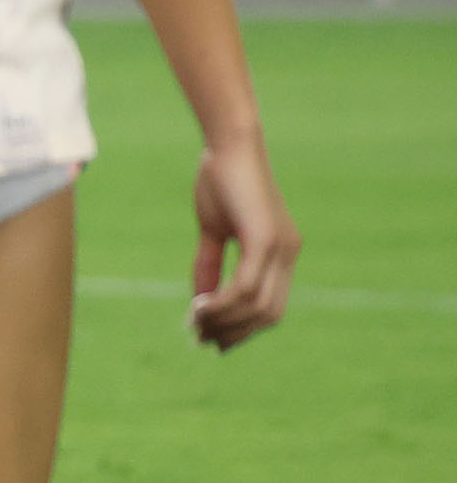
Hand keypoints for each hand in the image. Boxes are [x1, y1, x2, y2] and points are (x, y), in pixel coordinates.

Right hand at [189, 137, 297, 349]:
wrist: (228, 143)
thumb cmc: (219, 178)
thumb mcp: (212, 229)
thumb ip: (210, 265)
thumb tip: (201, 302)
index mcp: (282, 253)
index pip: (270, 307)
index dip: (242, 328)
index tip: (211, 339)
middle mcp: (288, 255)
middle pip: (268, 315)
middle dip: (235, 332)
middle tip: (201, 338)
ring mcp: (281, 248)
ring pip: (258, 305)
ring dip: (224, 320)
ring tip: (194, 322)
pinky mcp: (265, 239)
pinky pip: (246, 285)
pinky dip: (223, 302)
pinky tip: (200, 306)